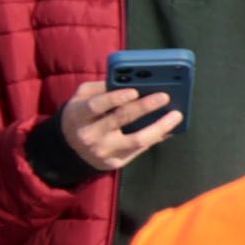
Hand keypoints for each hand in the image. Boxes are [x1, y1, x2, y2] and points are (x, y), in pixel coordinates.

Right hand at [57, 81, 183, 169]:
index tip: (134, 91)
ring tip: (176, 116)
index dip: (115, 98)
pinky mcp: (114, 163)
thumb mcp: (82, 97)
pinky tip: (168, 129)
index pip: (96, 105)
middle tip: (164, 97)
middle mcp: (89, 135)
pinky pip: (139, 150)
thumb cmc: (81, 115)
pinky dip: (156, 138)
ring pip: (136, 140)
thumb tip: (131, 81)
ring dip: (159, 127)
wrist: (68, 149)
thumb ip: (102, 87)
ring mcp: (102, 151)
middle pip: (120, 120)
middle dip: (144, 107)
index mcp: (79, 115)